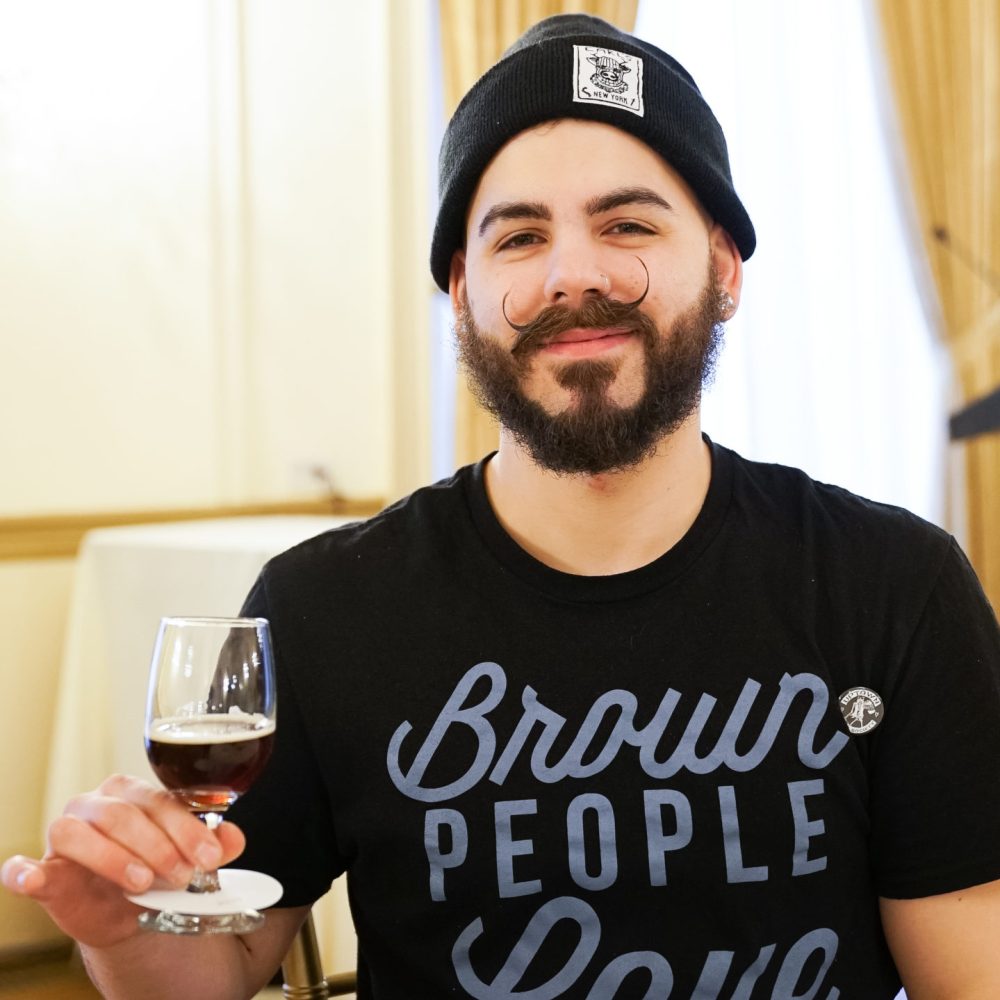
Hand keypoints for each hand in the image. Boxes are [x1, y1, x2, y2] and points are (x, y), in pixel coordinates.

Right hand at [0, 774, 244, 947]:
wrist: (130, 910)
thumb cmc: (158, 871)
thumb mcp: (189, 860)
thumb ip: (213, 847)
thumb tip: (233, 838)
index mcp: (134, 792)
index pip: (159, 802)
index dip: (185, 829)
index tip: (208, 857)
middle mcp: (97, 804)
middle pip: (122, 814)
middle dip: (156, 846)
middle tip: (180, 875)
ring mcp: (65, 833)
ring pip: (79, 832)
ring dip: (112, 858)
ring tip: (141, 882)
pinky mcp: (44, 869)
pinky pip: (22, 867)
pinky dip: (23, 871)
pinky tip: (35, 878)